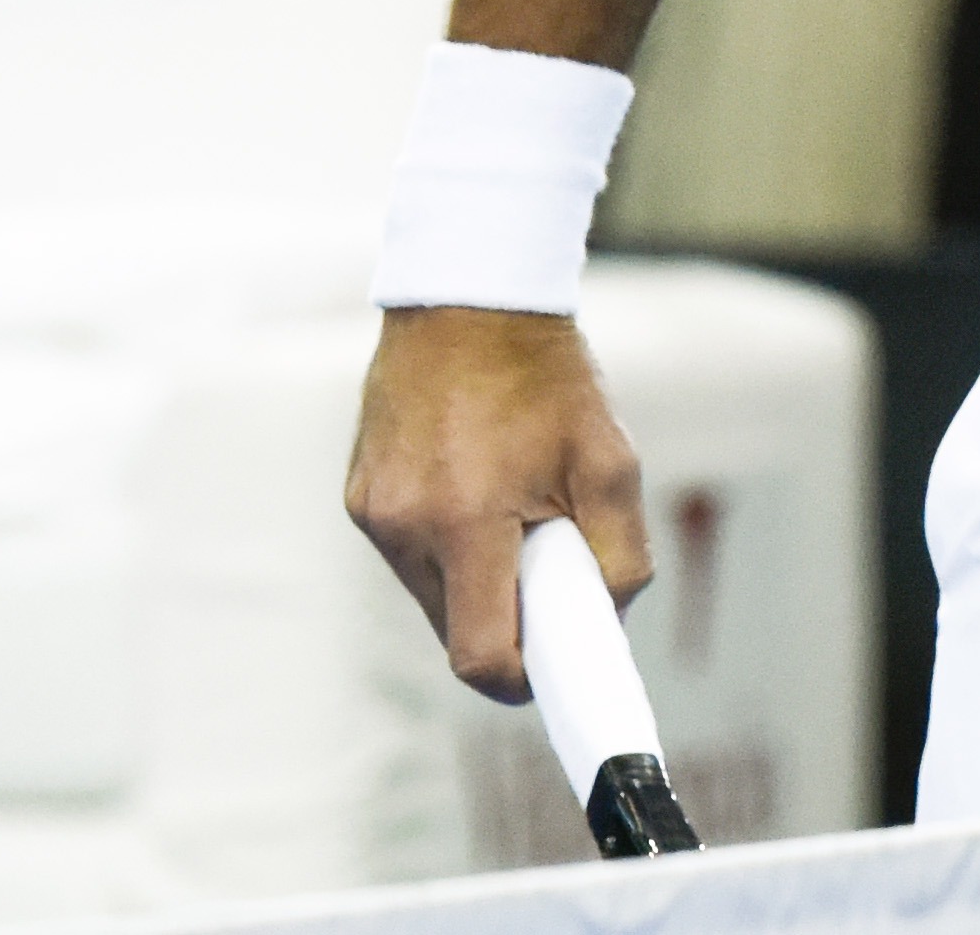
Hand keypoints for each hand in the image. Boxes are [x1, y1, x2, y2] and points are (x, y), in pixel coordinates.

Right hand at [346, 306, 650, 704]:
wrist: (470, 298)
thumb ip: (620, 557)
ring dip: (477, 583)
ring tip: (515, 515)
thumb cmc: (548, 381)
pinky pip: (411, 554)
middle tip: (553, 578)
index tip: (555, 677)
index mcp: (466, 520)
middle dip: (506, 623)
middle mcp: (405, 525)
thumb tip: (605, 625)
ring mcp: (373, 512)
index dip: (521, 681)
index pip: (480, 654)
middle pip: (456, 631)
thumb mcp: (610, 464)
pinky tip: (477, 492)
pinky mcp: (359, 496)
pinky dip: (449, 547)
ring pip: (433, 596)